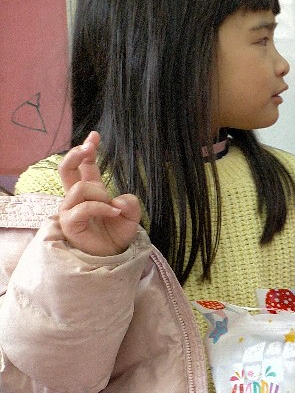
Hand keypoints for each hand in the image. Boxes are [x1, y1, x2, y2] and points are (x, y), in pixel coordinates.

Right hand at [56, 131, 141, 257]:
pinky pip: (83, 207)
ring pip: (80, 189)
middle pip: (66, 170)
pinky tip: (113, 213)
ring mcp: (70, 210)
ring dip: (100, 195)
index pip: (85, 167)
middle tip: (88, 147)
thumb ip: (130, 203)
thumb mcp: (131, 215)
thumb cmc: (117, 234)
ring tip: (112, 208)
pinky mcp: (69, 223)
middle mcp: (77, 199)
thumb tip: (117, 199)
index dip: (88, 150)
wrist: (113, 256)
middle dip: (75, 155)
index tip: (95, 135)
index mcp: (91, 192)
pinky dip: (101, 208)